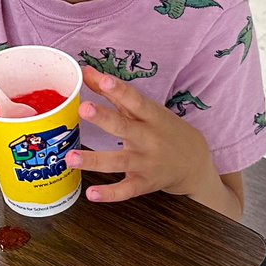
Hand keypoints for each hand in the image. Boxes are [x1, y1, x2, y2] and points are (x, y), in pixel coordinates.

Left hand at [67, 67, 216, 205]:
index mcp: (150, 116)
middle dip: (104, 119)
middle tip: (84, 109)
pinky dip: (110, 194)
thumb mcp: (144, 109)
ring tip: (70, 158)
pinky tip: (91, 194)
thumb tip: (85, 72)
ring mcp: (146, 163)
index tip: (103, 79)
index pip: (134, 100)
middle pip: (125, 128)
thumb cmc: (163, 129)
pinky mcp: (144, 183)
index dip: (119, 90)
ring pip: (119, 161)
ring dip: (94, 161)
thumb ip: (114, 93)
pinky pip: (126, 190)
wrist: (195, 163)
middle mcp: (148, 139)